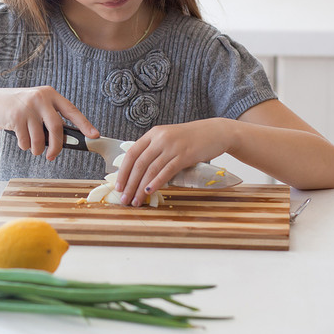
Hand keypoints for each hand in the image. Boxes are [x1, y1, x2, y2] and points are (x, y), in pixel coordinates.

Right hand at [0, 86, 97, 160]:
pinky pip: (26, 141)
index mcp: (50, 94)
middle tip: (52, 156)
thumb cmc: (18, 106)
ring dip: (37, 149)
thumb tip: (65, 139)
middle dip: (56, 147)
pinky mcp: (16, 117)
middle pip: (57, 129)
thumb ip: (50, 117)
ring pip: (40, 139)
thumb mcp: (37, 105)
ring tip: (31, 145)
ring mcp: (28, 107)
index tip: (94, 135)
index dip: (84, 124)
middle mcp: (41, 98)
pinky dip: (24, 146)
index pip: (72, 111)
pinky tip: (20, 137)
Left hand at [113, 119, 232, 205]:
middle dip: (130, 183)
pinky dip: (156, 183)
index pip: (131, 153)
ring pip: (151, 169)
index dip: (123, 171)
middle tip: (124, 198)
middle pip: (139, 164)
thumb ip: (154, 150)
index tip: (118, 186)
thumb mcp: (168, 138)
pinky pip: (167, 171)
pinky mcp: (185, 155)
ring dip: (141, 188)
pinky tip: (149, 192)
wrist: (215, 132)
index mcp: (153, 134)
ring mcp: (172, 146)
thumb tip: (138, 172)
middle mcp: (160, 138)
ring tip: (136, 201)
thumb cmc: (191, 138)